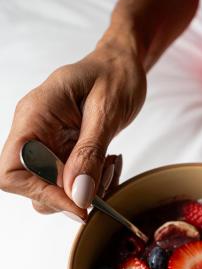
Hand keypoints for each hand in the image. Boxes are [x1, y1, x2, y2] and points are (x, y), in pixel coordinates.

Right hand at [0, 41, 145, 219]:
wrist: (122, 64)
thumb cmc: (114, 75)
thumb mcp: (106, 112)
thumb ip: (89, 154)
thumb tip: (78, 196)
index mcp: (35, 116)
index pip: (12, 171)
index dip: (41, 193)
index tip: (79, 203)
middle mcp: (34, 132)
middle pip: (31, 187)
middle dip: (70, 194)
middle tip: (104, 177)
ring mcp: (48, 144)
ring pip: (54, 190)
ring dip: (86, 191)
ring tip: (111, 164)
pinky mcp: (64, 152)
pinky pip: (71, 183)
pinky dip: (94, 184)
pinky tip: (110, 163)